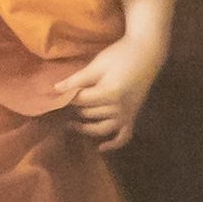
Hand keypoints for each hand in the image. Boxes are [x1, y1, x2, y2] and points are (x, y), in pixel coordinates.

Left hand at [51, 17, 169, 152]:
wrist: (147, 53)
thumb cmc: (121, 55)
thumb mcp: (97, 65)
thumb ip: (78, 80)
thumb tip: (56, 89)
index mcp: (108, 93)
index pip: (80, 100)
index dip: (66, 98)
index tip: (55, 96)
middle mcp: (118, 108)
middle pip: (89, 113)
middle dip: (74, 109)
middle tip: (61, 107)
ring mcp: (126, 114)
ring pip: (101, 128)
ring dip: (86, 129)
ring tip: (71, 125)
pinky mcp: (133, 116)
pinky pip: (124, 136)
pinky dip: (113, 144)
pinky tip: (100, 148)